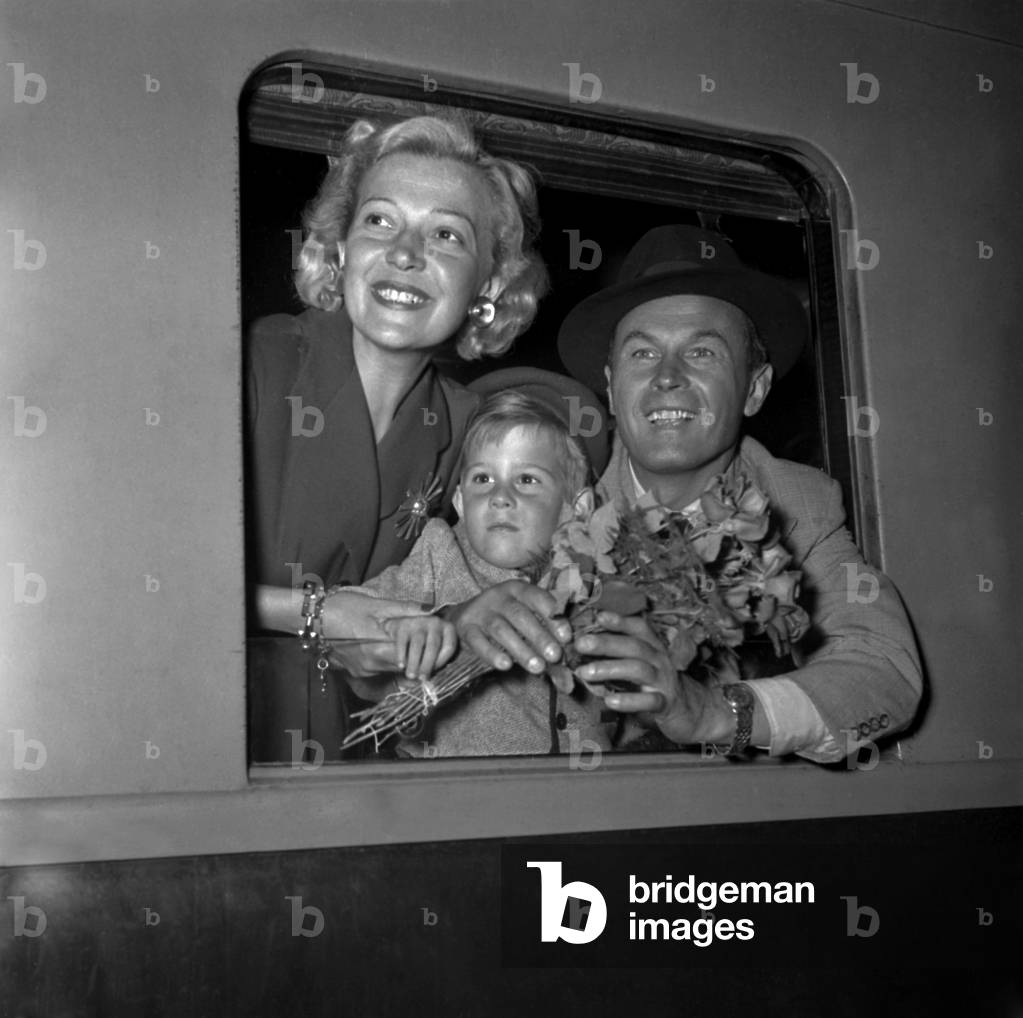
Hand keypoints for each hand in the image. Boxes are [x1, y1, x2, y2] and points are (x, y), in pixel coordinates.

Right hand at [321, 591, 429, 677]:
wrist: (314, 617)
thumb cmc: (345, 607)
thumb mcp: (377, 604)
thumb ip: (406, 609)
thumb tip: (432, 610)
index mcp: (378, 648)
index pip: (412, 660)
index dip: (426, 654)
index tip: (436, 646)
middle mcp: (371, 665)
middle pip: (404, 666)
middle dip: (417, 657)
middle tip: (429, 645)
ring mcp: (363, 670)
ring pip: (393, 669)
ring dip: (404, 659)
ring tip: (413, 645)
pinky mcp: (356, 672)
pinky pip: (380, 669)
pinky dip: (389, 661)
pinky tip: (390, 647)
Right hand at [384, 614, 456, 680]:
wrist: (405, 627)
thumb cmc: (425, 643)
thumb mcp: (436, 649)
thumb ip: (437, 660)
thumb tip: (433, 680)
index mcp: (448, 629)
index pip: (449, 647)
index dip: (441, 662)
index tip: (434, 673)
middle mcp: (436, 622)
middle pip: (433, 646)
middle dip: (427, 664)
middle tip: (421, 678)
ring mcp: (419, 621)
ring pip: (417, 644)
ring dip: (414, 662)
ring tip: (411, 675)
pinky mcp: (404, 624)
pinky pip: (403, 641)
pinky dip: (401, 655)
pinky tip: (401, 665)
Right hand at [445, 580, 571, 673]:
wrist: (466, 616)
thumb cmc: (507, 619)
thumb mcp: (526, 615)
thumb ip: (545, 632)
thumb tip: (567, 659)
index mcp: (518, 589)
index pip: (538, 598)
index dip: (553, 617)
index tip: (567, 637)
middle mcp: (498, 596)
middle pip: (520, 615)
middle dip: (540, 636)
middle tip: (555, 656)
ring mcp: (480, 611)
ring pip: (501, 629)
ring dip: (520, 649)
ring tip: (537, 667)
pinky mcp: (466, 627)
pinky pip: (478, 641)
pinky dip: (492, 654)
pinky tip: (506, 666)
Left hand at [574, 611, 735, 744]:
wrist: (691, 713)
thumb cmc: (656, 686)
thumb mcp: (641, 667)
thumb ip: (618, 658)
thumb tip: (582, 654)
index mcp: (654, 648)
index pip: (639, 628)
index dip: (620, 620)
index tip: (598, 616)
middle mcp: (660, 660)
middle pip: (634, 646)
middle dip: (606, 643)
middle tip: (580, 644)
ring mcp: (665, 681)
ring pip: (638, 669)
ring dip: (610, 669)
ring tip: (585, 673)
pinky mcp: (667, 704)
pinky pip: (649, 700)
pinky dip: (629, 700)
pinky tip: (610, 701)